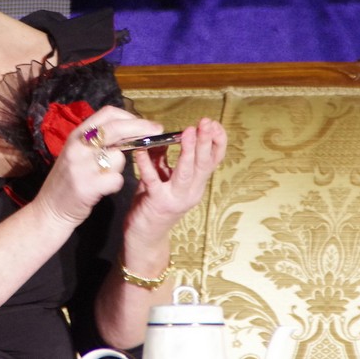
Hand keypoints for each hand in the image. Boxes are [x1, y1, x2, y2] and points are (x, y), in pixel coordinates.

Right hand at [32, 106, 163, 227]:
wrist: (50, 209)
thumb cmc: (68, 179)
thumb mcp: (77, 152)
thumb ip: (98, 141)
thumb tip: (130, 130)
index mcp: (76, 135)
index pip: (107, 114)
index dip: (130, 116)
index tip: (145, 124)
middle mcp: (77, 146)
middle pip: (116, 128)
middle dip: (141, 128)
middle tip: (157, 131)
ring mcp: (81, 165)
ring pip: (118, 157)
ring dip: (120, 167)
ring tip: (105, 175)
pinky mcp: (87, 186)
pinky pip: (116, 179)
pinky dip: (115, 184)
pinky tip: (104, 189)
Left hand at [126, 117, 227, 238]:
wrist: (145, 237)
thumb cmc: (153, 204)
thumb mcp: (163, 178)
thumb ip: (164, 159)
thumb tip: (164, 136)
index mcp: (196, 184)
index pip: (213, 160)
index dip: (217, 141)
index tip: (215, 123)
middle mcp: (191, 192)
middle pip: (204, 163)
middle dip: (206, 141)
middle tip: (206, 122)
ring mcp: (176, 198)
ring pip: (186, 172)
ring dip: (189, 151)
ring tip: (189, 132)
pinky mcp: (157, 203)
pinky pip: (153, 180)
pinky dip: (147, 164)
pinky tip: (142, 150)